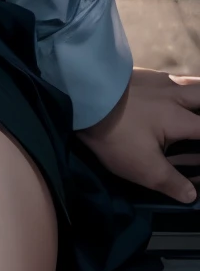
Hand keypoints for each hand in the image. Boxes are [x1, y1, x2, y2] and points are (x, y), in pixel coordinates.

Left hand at [77, 68, 199, 202]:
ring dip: (197, 94)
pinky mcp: (140, 74)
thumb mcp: (144, 168)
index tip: (199, 155)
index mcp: (179, 118)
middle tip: (198, 124)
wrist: (83, 97)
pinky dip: (177, 85)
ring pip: (189, 83)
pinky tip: (169, 93)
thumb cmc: (117, 135)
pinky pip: (168, 78)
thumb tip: (192, 195)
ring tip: (195, 107)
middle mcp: (174, 94)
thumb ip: (172, 182)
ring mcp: (156, 80)